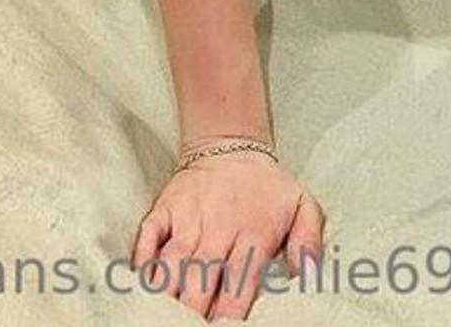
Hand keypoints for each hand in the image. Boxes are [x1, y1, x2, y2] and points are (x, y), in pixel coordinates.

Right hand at [128, 151, 324, 320]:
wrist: (230, 140)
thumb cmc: (268, 185)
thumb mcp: (303, 205)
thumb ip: (309, 243)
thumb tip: (309, 277)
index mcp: (252, 234)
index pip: (239, 281)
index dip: (229, 311)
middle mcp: (218, 229)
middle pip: (201, 277)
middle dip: (194, 308)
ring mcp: (189, 217)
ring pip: (173, 260)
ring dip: (166, 288)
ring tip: (161, 311)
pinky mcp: (166, 207)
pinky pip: (148, 233)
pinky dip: (142, 256)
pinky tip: (141, 280)